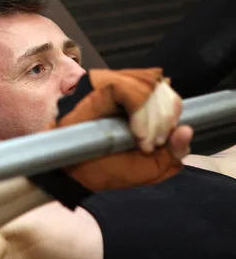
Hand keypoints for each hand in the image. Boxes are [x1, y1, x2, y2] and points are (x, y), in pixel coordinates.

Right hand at [52, 68, 191, 191]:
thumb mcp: (150, 169)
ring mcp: (110, 85)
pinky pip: (128, 88)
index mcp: (140, 106)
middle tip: (151, 144)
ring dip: (153, 116)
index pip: (165, 91)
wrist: (71, 173)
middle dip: (164, 117)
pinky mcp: (97, 87)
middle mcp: (126, 91)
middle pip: (159, 85)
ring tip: (142, 142)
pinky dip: (140, 111)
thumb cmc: (106, 169)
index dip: (171, 110)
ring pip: (148, 84)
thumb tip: (186, 129)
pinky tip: (135, 133)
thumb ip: (174, 153)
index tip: (163, 140)